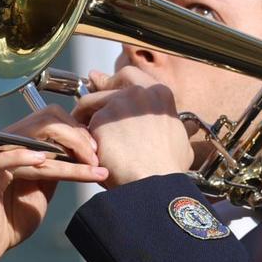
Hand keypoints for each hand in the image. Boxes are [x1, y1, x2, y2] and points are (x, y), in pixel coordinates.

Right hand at [0, 107, 107, 261]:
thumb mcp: (44, 187)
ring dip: (67, 152)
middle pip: (45, 120)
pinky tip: (44, 161)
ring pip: (34, 139)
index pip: (50, 117)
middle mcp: (3, 144)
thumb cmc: (12, 219)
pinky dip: (24, 157)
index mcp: (16, 143)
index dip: (77, 129)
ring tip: (89, 166)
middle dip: (77, 137)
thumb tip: (84, 151)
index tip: (96, 150)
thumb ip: (57, 166)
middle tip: (96, 158)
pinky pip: (4, 160)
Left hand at [72, 66, 194, 185]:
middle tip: (94, 95)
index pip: (136, 78)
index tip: (112, 88)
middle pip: (115, 80)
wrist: (153, 182)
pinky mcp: (101, 118)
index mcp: (161, 95)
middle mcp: (140, 93)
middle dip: (103, 85)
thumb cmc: (168, 169)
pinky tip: (81, 142)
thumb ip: (173, 129)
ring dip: (86, 111)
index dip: (122, 85)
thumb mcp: (181, 142)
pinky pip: (83, 120)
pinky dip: (80, 130)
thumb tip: (178, 132)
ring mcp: (119, 104)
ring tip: (81, 126)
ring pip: (93, 100)